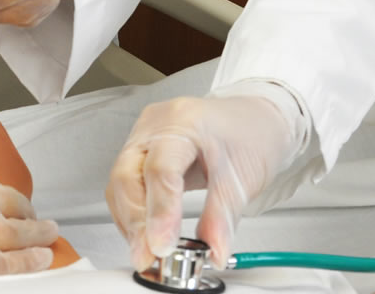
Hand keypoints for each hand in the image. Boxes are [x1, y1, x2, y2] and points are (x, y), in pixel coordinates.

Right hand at [106, 95, 300, 268]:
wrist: (254, 118)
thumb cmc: (251, 135)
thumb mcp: (244, 179)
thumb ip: (222, 218)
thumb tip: (212, 252)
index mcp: (185, 122)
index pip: (161, 169)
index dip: (159, 211)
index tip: (162, 245)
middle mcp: (156, 124)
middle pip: (127, 175)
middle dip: (136, 222)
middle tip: (148, 256)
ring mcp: (144, 135)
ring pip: (119, 183)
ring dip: (130, 223)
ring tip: (147, 253)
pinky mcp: (141, 150)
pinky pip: (124, 185)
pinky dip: (132, 215)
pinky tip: (145, 234)